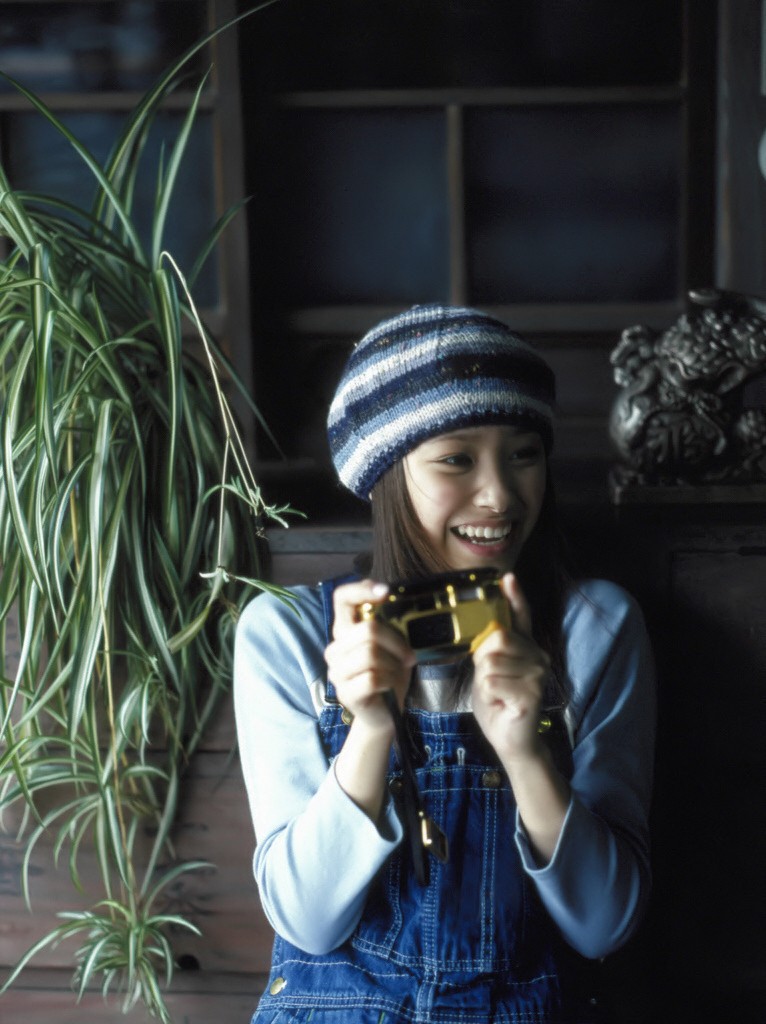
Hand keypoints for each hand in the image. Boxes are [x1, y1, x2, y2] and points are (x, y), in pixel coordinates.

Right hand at [324, 579, 416, 736]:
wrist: (385, 714)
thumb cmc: (389, 675)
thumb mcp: (391, 646)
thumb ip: (387, 625)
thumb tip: (393, 600)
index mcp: (345, 632)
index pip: (341, 598)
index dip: (361, 589)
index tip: (385, 592)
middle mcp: (335, 649)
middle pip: (368, 629)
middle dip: (396, 642)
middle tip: (408, 655)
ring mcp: (337, 672)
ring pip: (371, 654)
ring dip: (394, 664)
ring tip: (396, 673)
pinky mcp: (345, 693)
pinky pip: (373, 678)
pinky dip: (390, 681)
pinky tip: (390, 688)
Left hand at [471, 573, 551, 762]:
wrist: (510, 737)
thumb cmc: (498, 701)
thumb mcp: (489, 668)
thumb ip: (490, 648)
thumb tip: (489, 629)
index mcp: (526, 646)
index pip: (521, 615)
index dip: (514, 596)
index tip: (507, 577)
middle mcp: (538, 655)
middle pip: (497, 638)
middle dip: (482, 659)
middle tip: (490, 679)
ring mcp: (538, 674)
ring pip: (490, 662)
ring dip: (484, 681)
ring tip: (496, 693)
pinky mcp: (532, 693)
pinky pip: (492, 682)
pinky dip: (488, 695)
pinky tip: (501, 703)